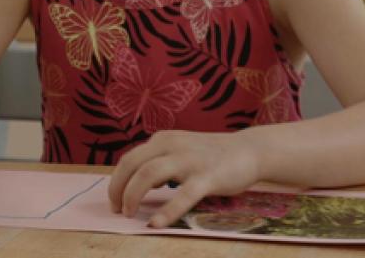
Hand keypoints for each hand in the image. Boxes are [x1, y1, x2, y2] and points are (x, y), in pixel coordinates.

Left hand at [108, 130, 263, 227]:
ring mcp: (189, 160)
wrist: (250, 150)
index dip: (117, 181)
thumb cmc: (212, 155)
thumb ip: (160, 160)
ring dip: (133, 195)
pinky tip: (156, 224)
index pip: (129, 159)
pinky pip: (182, 195)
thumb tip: (135, 184)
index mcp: (163, 140)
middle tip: (117, 209)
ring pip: (149, 174)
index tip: (114, 200)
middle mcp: (172, 145)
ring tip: (129, 213)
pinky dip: (167, 211)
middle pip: (132, 164)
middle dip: (118, 188)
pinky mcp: (207, 177)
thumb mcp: (180, 149)